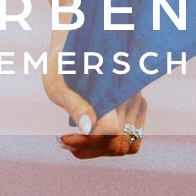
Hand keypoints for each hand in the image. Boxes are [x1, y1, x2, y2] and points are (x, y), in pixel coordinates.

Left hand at [41, 28, 146, 159]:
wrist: (75, 47)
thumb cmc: (62, 64)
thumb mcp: (57, 82)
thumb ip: (73, 104)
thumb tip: (88, 127)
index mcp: (112, 87)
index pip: (111, 131)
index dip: (88, 142)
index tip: (62, 139)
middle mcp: (130, 96)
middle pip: (118, 143)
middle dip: (91, 148)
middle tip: (64, 143)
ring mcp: (137, 102)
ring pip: (126, 144)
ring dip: (98, 149)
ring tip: (70, 142)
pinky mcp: (137, 107)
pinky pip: (132, 138)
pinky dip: (109, 144)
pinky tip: (85, 139)